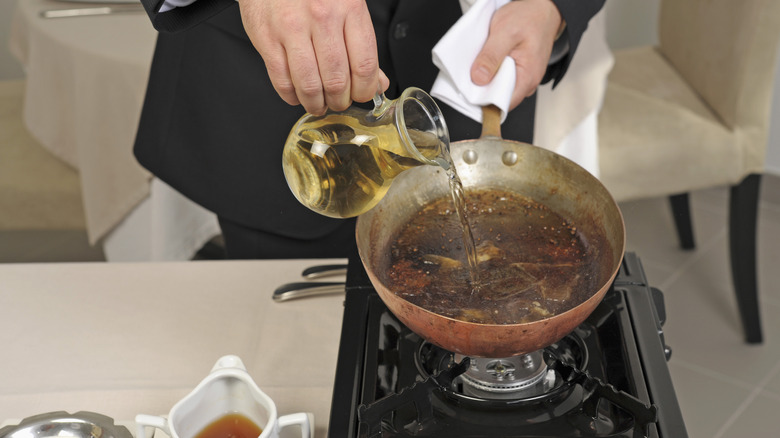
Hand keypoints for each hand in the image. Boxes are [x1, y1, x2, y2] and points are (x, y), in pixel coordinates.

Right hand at [238, 0, 389, 114]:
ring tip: (318, 104)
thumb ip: (362, 46)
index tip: (362, 95)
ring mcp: (292, 29)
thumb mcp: (346, 6)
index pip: (364, 65)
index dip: (365, 90)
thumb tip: (378, 83)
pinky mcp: (267, 38)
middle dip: (340, 101)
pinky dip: (291, 96)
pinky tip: (297, 94)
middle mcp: (321, 18)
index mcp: (349, 8)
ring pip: (309, 85)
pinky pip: (281, 80)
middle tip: (338, 101)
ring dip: (316, 103)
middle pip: (336, 80)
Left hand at [470, 0, 562, 109]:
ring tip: (480, 64)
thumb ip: (491, 57)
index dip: (484, 100)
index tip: (471, 91)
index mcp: (527, 78)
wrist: (543, 7)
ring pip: (498, 87)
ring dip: (486, 78)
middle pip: (498, 97)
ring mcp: (523, 77)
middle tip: (471, 73)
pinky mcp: (518, 71)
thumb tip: (478, 79)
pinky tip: (487, 61)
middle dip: (483, 88)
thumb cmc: (530, 17)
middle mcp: (527, 81)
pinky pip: (500, 77)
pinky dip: (491, 71)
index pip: (502, 104)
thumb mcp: (505, 33)